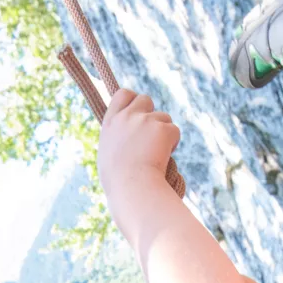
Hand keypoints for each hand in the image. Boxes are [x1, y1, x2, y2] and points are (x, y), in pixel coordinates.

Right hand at [97, 89, 178, 211]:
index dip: (133, 100)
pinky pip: (174, 130)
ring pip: (163, 117)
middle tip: (153, 135)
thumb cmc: (119, 181)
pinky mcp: (163, 129)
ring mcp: (145, 120)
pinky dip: (172, 143)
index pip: (123, 94)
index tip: (138, 111)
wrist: (133, 187)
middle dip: (151, 114)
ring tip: (156, 155)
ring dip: (163, 132)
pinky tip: (164, 157)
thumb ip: (118, 138)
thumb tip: (128, 138)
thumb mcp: (109, 155)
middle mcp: (127, 117)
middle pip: (145, 99)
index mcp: (110, 122)